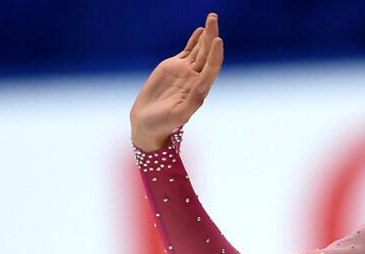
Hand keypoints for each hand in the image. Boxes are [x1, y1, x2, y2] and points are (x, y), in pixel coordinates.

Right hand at [129, 12, 223, 151]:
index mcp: (200, 89)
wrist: (147, 122)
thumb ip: (193, 100)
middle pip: (207, 54)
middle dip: (212, 36)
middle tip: (214, 18)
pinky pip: (188, 51)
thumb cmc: (163, 123)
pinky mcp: (173, 67)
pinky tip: (200, 31)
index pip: (211, 68)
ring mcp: (185, 72)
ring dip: (206, 35)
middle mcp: (196, 78)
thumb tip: (203, 84)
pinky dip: (194, 41)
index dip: (215, 54)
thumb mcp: (178, 114)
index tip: (217, 40)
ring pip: (199, 50)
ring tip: (212, 18)